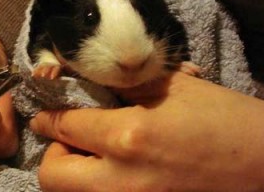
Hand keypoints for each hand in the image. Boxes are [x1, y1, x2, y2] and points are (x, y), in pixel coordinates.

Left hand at [30, 72, 263, 190]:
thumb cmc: (223, 118)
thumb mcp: (172, 88)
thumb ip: (123, 87)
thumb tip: (90, 87)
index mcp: (128, 136)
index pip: (65, 126)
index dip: (47, 117)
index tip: (44, 115)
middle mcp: (121, 179)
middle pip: (53, 176)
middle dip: (53, 152)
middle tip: (71, 137)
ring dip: (71, 174)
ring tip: (92, 154)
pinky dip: (95, 186)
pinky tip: (114, 170)